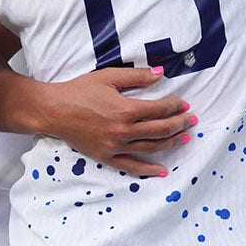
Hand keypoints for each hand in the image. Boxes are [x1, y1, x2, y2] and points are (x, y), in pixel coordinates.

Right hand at [38, 66, 193, 176]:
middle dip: (179, 124)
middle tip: (191, 119)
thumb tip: (160, 73)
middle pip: (160, 130)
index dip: (176, 107)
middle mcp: (124, 130)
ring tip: (184, 137)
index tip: (184, 104)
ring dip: (171, 143)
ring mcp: (115, 146)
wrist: (54, 110)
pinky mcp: (106, 157)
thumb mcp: (108, 77)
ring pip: (151, 148)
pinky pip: (132, 167)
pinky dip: (148, 170)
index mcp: (126, 109)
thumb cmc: (79, 90)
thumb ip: (136, 76)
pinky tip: (162, 171)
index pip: (160, 110)